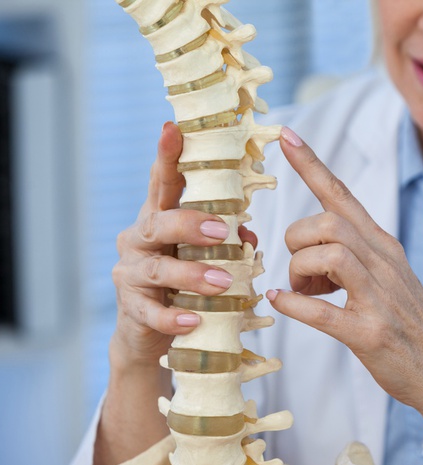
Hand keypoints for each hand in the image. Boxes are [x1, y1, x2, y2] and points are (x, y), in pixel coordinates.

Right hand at [110, 122, 256, 366]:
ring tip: (223, 282)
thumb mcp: (203, 256)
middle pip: (158, 222)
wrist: (149, 333)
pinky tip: (192, 321)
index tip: (173, 129)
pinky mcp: (131, 308)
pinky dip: (173, 317)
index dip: (166, 156)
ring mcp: (131, 273)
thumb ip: (224, 241)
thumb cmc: (182, 284)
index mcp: (160, 218)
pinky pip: (150, 312)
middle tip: (224, 232)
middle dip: (191, 224)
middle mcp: (139, 239)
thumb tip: (248, 233)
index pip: (161, 182)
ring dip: (192, 273)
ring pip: (158, 267)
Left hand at [267, 127, 422, 464]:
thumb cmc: (407, 321)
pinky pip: (323, 312)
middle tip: (299, 271)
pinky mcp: (370, 333)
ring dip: (299, 272)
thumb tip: (304, 251)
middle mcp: (382, 262)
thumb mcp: (387, 275)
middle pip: (327, 221)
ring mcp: (379, 297)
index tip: (283, 134)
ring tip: (301, 292)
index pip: (343, 193)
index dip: (310, 164)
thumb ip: (350, 254)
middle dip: (297, 240)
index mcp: (382, 245)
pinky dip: (294, 306)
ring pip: (328, 255)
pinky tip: (282, 304)